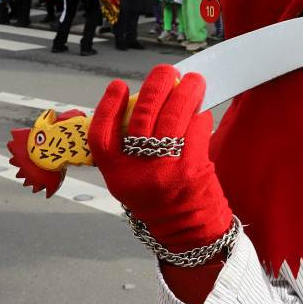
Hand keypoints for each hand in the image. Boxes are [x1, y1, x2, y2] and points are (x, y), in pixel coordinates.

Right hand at [88, 66, 231, 250]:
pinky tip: (201, 109)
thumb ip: (128, 149)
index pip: (102, 135)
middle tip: (166, 72)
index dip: (107, 106)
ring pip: (173, 118)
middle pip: (142, 118)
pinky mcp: (193, 169)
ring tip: (192, 81)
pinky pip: (196, 130)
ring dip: (185, 93)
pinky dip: (200, 115)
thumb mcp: (129, 180)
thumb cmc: (158, 200)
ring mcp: (166, 170)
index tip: (118, 85)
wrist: (188, 232)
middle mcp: (138, 173)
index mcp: (117, 175)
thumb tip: (144, 102)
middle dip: (155, 88)